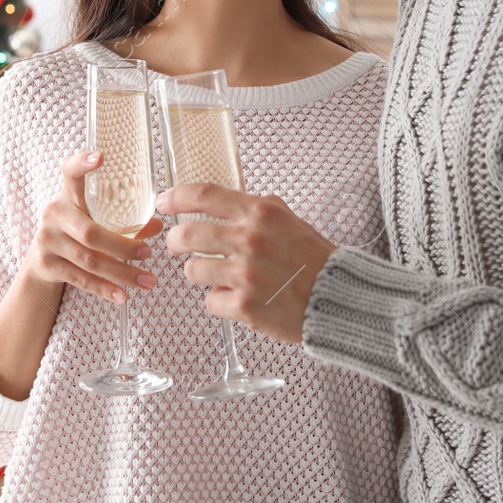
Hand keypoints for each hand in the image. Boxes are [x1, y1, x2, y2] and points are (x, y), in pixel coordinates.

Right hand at [22, 151, 162, 303]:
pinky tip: (123, 296)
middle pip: (91, 232)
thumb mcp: (95, 221)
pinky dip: (104, 289)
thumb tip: (159, 226)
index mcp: (68, 196)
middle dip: (124, 246)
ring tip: (148, 280)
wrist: (41, 262)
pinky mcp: (46, 264)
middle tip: (149, 253)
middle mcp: (54, 214)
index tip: (100, 157)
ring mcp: (47, 239)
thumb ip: (125, 222)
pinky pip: (80, 279)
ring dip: (121, 273)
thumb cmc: (76, 233)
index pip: (70, 173)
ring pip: (89, 260)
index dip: (82, 163)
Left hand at [156, 183, 335, 343]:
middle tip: (178, 246)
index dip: (177, 197)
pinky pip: (210, 302)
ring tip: (220, 277)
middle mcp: (250, 241)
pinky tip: (240, 299)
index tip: (163, 202)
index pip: (205, 195)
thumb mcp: (288, 219)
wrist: (338, 299)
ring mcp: (246, 275)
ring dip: (201, 274)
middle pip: (186, 235)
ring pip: (192, 271)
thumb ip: (254, 209)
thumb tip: (218, 201)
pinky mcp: (245, 308)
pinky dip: (221, 302)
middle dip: (175, 242)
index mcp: (261, 213)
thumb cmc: (314, 259)